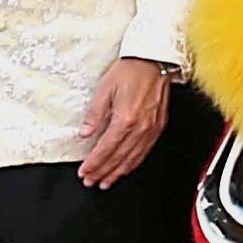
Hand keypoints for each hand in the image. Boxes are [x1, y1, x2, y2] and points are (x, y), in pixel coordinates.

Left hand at [77, 57, 171, 189]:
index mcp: (125, 119)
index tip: (84, 172)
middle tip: (91, 181)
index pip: (105, 149)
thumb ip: (94, 114)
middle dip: (102, 172)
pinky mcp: (158, 127)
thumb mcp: (104, 89)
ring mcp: (151, 130)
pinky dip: (133, 164)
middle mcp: (140, 128)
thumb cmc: (131, 71)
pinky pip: (144, 152)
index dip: (93, 164)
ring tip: (106, 181)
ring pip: (132, 159)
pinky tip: (125, 168)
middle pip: (118, 158)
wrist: (155, 61)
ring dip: (117, 172)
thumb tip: (85, 133)